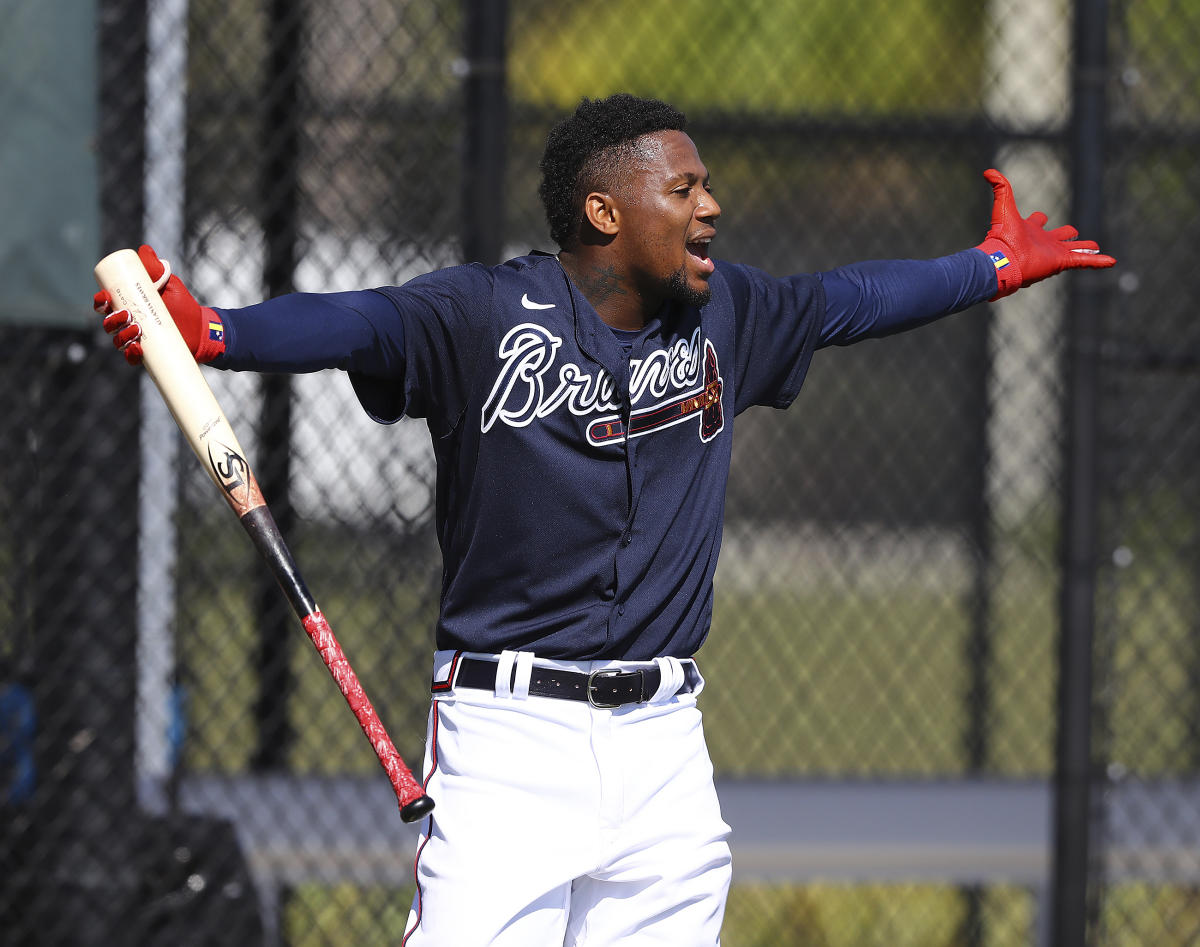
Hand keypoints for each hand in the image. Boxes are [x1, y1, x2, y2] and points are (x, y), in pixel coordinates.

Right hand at [94, 245, 225, 365]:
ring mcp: (136, 340)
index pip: (105, 304)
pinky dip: (131, 355)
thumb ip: (156, 269)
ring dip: (121, 337)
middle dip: (111, 320)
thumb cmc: (182, 304)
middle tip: (127, 315)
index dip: (99, 301)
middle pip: (108, 323)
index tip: (105, 298)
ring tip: (137, 329)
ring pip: (118, 340)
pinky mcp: (146, 354)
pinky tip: (137, 350)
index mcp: (129, 305)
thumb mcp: (169, 284)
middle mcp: (128, 323)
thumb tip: (144, 249)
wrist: (201, 328)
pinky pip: (131, 357)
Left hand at [975, 168, 1115, 298]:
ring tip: (1095, 247)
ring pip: (1074, 249)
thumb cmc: (1003, 234)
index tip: (1041, 217)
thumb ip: (1000, 188)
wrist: (1003, 259)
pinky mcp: (1062, 262)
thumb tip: (988, 171)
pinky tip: (1111, 261)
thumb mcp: (1004, 206)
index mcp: (1030, 229)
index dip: (1039, 218)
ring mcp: (1054, 252)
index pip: (1038, 220)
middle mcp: (1043, 242)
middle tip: (1073, 233)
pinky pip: (1084, 261)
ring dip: (1085, 248)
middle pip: (1060, 236)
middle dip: (1067, 235)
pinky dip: (1098, 262)